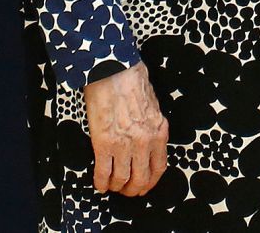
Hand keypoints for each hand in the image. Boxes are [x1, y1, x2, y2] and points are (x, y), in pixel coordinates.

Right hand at [85, 62, 168, 196]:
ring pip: (122, 179)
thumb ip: (152, 125)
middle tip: (126, 191)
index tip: (144, 186)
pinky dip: (101, 182)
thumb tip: (148, 138)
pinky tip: (99, 183)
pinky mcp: (104, 143)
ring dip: (116, 186)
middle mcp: (144, 141)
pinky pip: (103, 173)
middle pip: (141, 178)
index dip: (150, 182)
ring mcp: (124, 144)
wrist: (113, 69)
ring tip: (111, 185)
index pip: (159, 167)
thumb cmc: (131, 80)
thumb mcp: (153, 104)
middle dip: (133, 189)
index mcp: (159, 131)